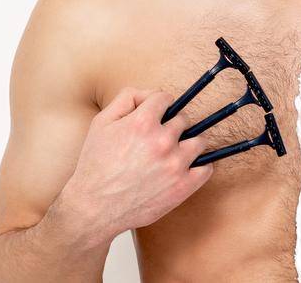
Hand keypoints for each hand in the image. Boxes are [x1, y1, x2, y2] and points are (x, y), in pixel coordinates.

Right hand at [53, 88, 213, 241]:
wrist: (94, 207)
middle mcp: (162, 141)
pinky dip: (199, 167)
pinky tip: (185, 169)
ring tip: (172, 154)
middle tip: (157, 140)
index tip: (156, 115)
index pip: (165, 98)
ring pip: (199, 141)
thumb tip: (150, 93)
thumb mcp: (101, 123)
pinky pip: (207, 168)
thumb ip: (126, 99)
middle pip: (183, 120)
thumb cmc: (96, 165)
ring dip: (187, 145)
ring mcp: (175, 165)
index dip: (158, 106)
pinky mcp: (183, 186)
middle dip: (171, 126)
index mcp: (142, 123)